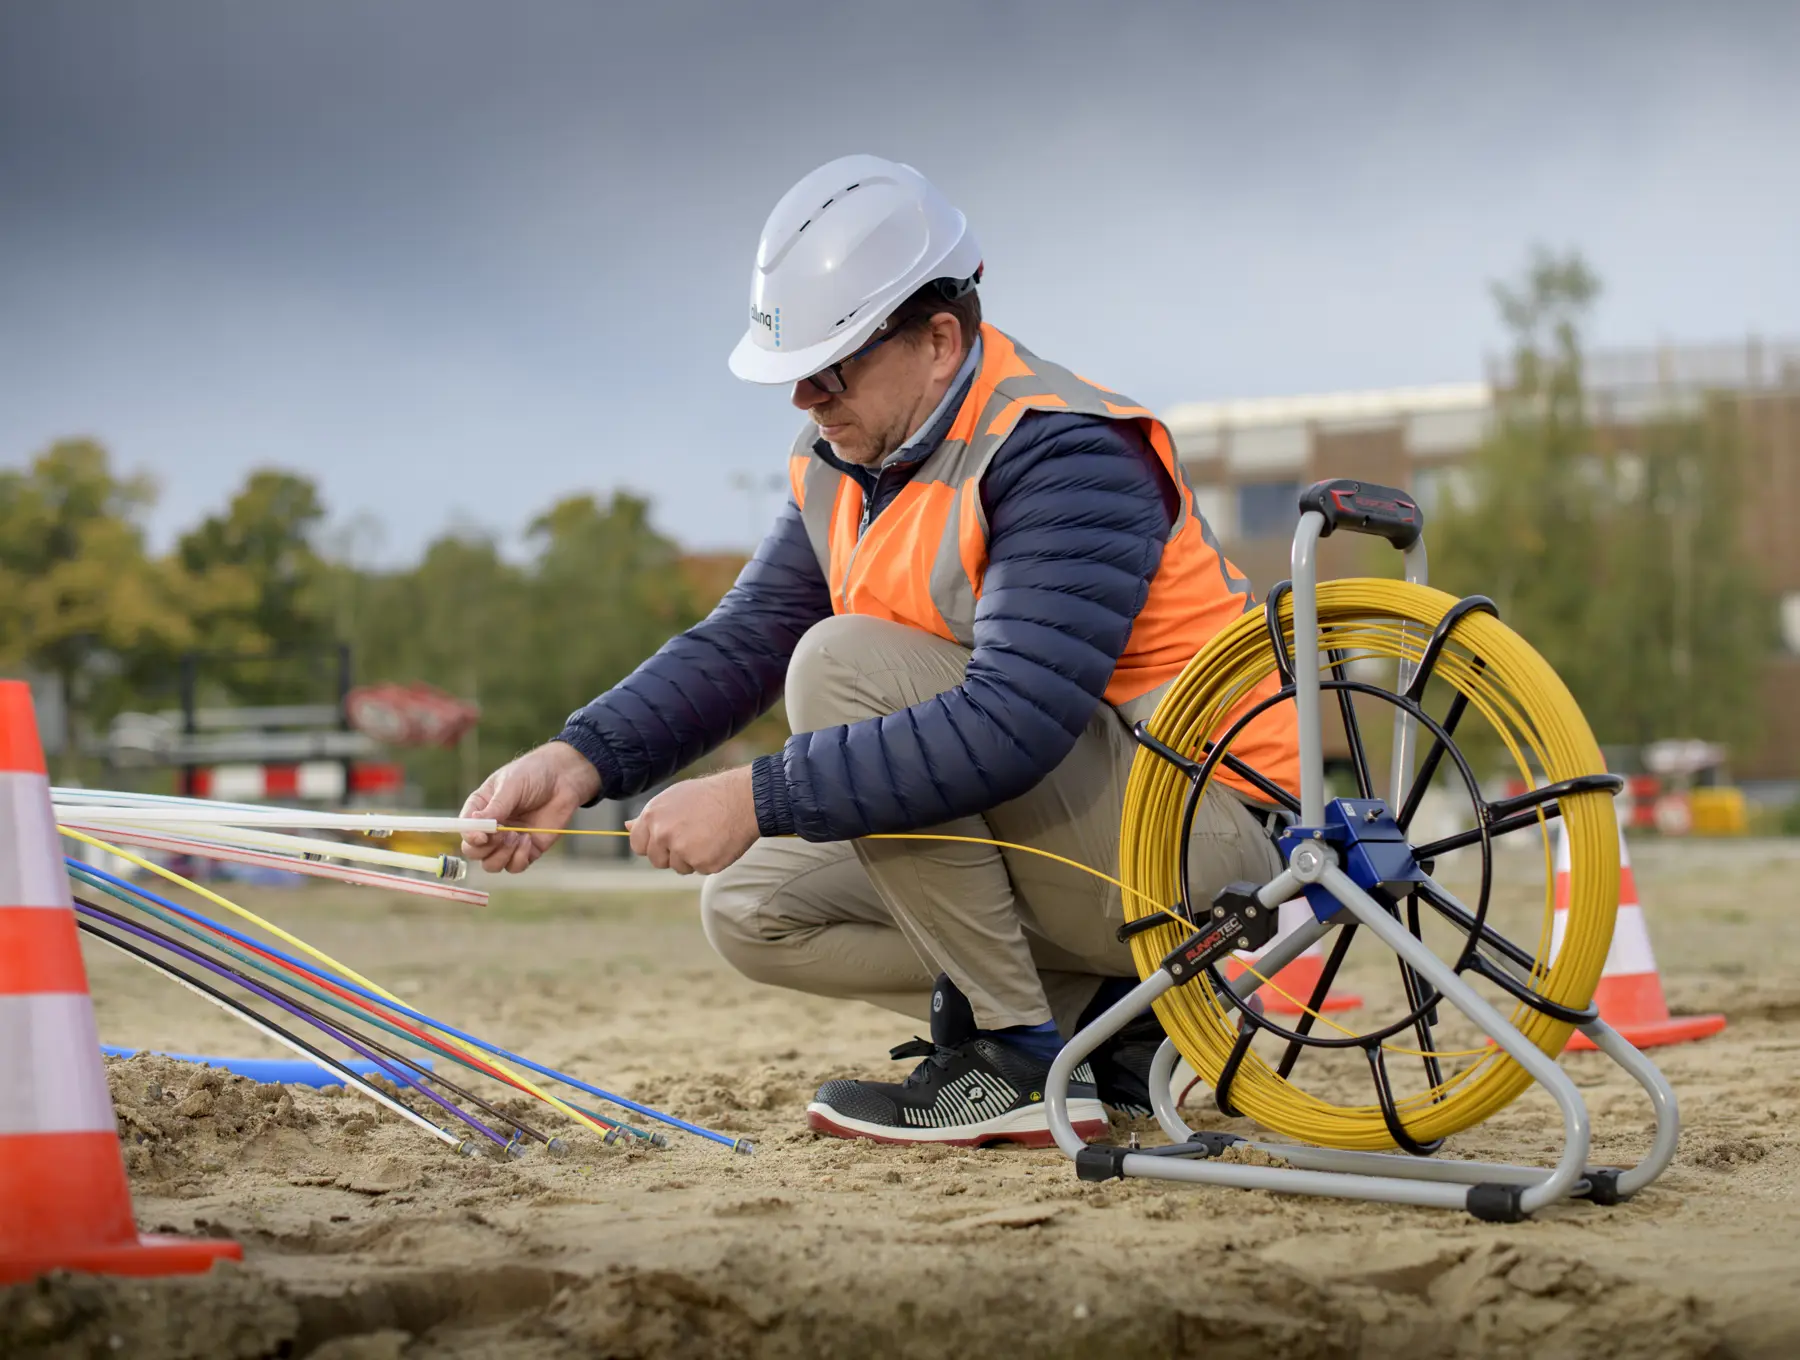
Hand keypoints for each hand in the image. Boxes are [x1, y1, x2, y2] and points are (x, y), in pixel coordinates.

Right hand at [459, 741, 601, 873]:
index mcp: (480, 809)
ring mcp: (508, 841)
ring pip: (492, 864)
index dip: (470, 837)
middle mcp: (491, 828)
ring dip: (502, 855)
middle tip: (503, 834)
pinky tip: (528, 839)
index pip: (464, 830)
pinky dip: (519, 858)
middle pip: (474, 852)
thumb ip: (496, 806)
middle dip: (485, 848)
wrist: (563, 778)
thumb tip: (475, 822)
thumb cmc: (534, 774)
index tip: (483, 836)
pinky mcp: (528, 850)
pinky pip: (515, 866)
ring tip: (517, 835)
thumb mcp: (511, 784)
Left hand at [626, 766, 760, 874]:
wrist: (742, 799)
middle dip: (672, 854)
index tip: (667, 838)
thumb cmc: (707, 796)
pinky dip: (709, 860)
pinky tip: (718, 842)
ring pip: (679, 867)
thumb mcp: (674, 798)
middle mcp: (663, 835)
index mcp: (653, 816)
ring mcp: (682, 851)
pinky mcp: (702, 863)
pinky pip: (700, 870)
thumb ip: (650, 816)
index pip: (638, 845)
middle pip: (657, 860)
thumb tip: (627, 826)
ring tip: (707, 835)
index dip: (653, 844)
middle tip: (692, 835)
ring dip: (691, 858)